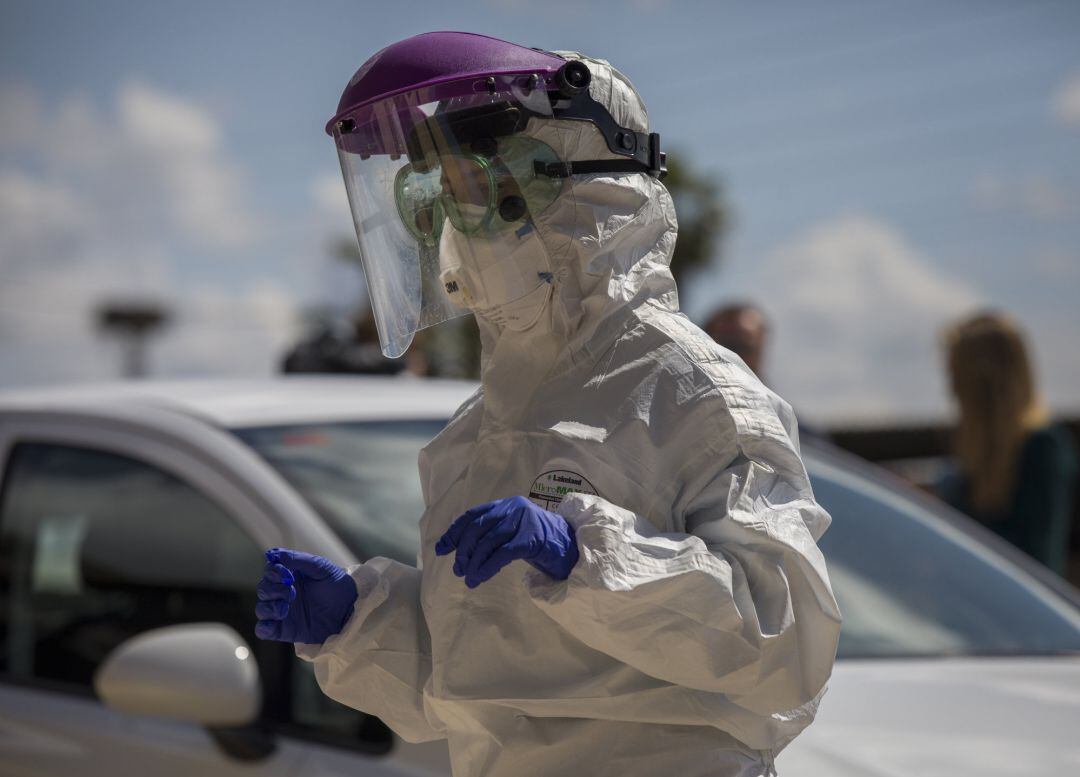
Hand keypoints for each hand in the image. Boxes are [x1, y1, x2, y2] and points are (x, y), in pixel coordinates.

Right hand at [255, 548, 357, 643]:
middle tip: (291, 592)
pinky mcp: (285, 629)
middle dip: (273, 590)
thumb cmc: (337, 585)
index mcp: (290, 576)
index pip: (270, 571)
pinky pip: (264, 630)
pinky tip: (275, 624)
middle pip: (263, 589)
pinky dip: (264, 628)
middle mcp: (283, 593)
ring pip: (262, 609)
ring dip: (269, 607)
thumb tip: (274, 554)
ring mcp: (283, 612)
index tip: (286, 574)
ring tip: (285, 608)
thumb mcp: (321, 567)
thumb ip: (298, 560)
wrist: (350, 609)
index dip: (273, 572)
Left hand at [435, 496, 578, 587]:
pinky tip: (480, 577)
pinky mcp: (532, 538)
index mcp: (506, 504)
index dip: (454, 532)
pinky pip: (503, 553)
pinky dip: (488, 567)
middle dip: (463, 550)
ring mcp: (524, 521)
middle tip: (458, 570)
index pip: (473, 515)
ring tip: (468, 578)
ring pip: (489, 542)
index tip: (441, 549)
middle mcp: (513, 508)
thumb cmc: (539, 542)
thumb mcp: (512, 533)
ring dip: (474, 562)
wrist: (571, 547)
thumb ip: (491, 535)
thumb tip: (461, 553)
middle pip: (478, 528)